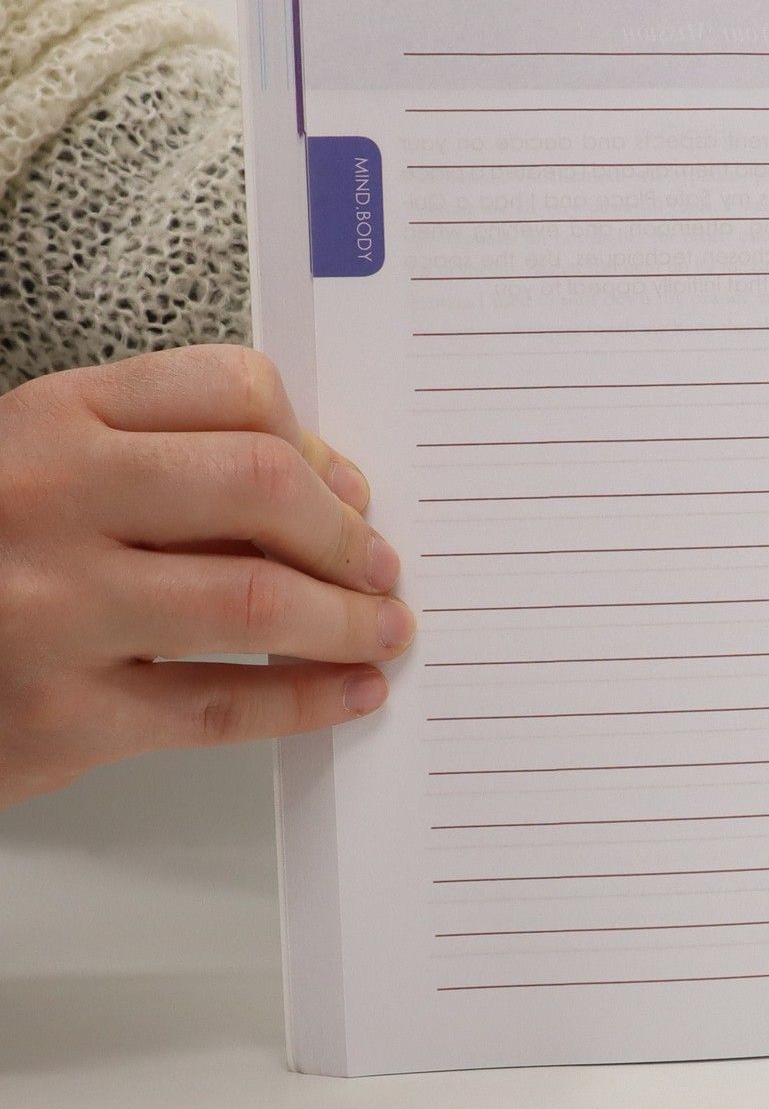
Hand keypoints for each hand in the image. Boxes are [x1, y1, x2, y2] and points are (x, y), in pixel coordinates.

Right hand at [0, 346, 412, 807]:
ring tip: (383, 629)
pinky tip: (350, 692)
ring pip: (255, 600)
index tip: (351, 489)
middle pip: (260, 488)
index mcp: (53, 420)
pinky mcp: (61, 717)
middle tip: (382, 566)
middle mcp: (48, 500)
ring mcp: (52, 610)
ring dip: (349, 619)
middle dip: (348, 535)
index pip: (232, 391)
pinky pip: (222, 705)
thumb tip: (331, 488)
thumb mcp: (44, 470)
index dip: (317, 445)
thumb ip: (167, 459)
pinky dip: (309, 700)